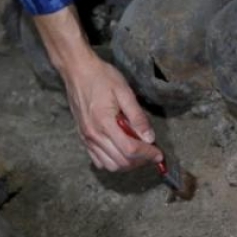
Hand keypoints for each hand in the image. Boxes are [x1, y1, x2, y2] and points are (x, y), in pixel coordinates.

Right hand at [33, 6, 162, 171]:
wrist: (77, 71)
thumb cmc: (101, 77)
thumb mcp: (124, 92)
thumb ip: (137, 117)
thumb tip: (149, 137)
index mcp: (104, 123)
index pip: (130, 149)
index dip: (147, 154)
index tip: (159, 153)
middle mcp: (93, 135)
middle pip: (121, 161)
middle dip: (140, 160)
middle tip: (151, 151)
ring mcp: (86, 138)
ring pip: (110, 165)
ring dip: (127, 163)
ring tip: (138, 151)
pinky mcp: (83, 137)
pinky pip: (98, 160)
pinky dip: (113, 161)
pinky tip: (121, 150)